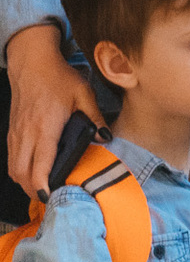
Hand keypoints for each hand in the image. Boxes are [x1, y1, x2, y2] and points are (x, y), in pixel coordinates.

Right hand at [5, 24, 105, 198]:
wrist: (32, 63)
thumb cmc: (58, 77)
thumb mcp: (83, 93)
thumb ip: (94, 116)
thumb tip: (106, 137)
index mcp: (45, 127)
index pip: (39, 165)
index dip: (42, 185)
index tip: (51, 196)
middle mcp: (26, 134)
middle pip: (21, 173)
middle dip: (33, 190)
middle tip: (51, 197)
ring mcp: (16, 134)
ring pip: (13, 168)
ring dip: (25, 182)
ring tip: (43, 189)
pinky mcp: (12, 132)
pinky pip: (12, 158)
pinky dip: (19, 170)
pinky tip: (33, 173)